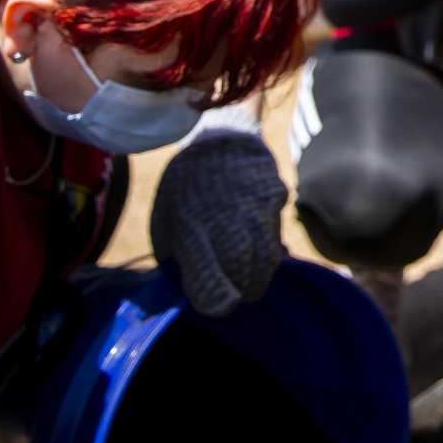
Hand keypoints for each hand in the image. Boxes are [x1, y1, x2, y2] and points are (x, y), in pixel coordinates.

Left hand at [149, 111, 286, 316]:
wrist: (218, 138)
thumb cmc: (185, 189)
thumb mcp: (165, 222)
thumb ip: (176, 257)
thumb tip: (190, 291)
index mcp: (190, 230)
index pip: (209, 282)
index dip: (216, 301)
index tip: (221, 304)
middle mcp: (225, 221)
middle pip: (245, 274)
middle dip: (243, 290)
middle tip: (238, 292)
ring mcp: (255, 207)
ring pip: (268, 259)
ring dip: (260, 274)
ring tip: (250, 274)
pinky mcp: (276, 197)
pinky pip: (278, 233)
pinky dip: (271, 245)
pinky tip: (260, 242)